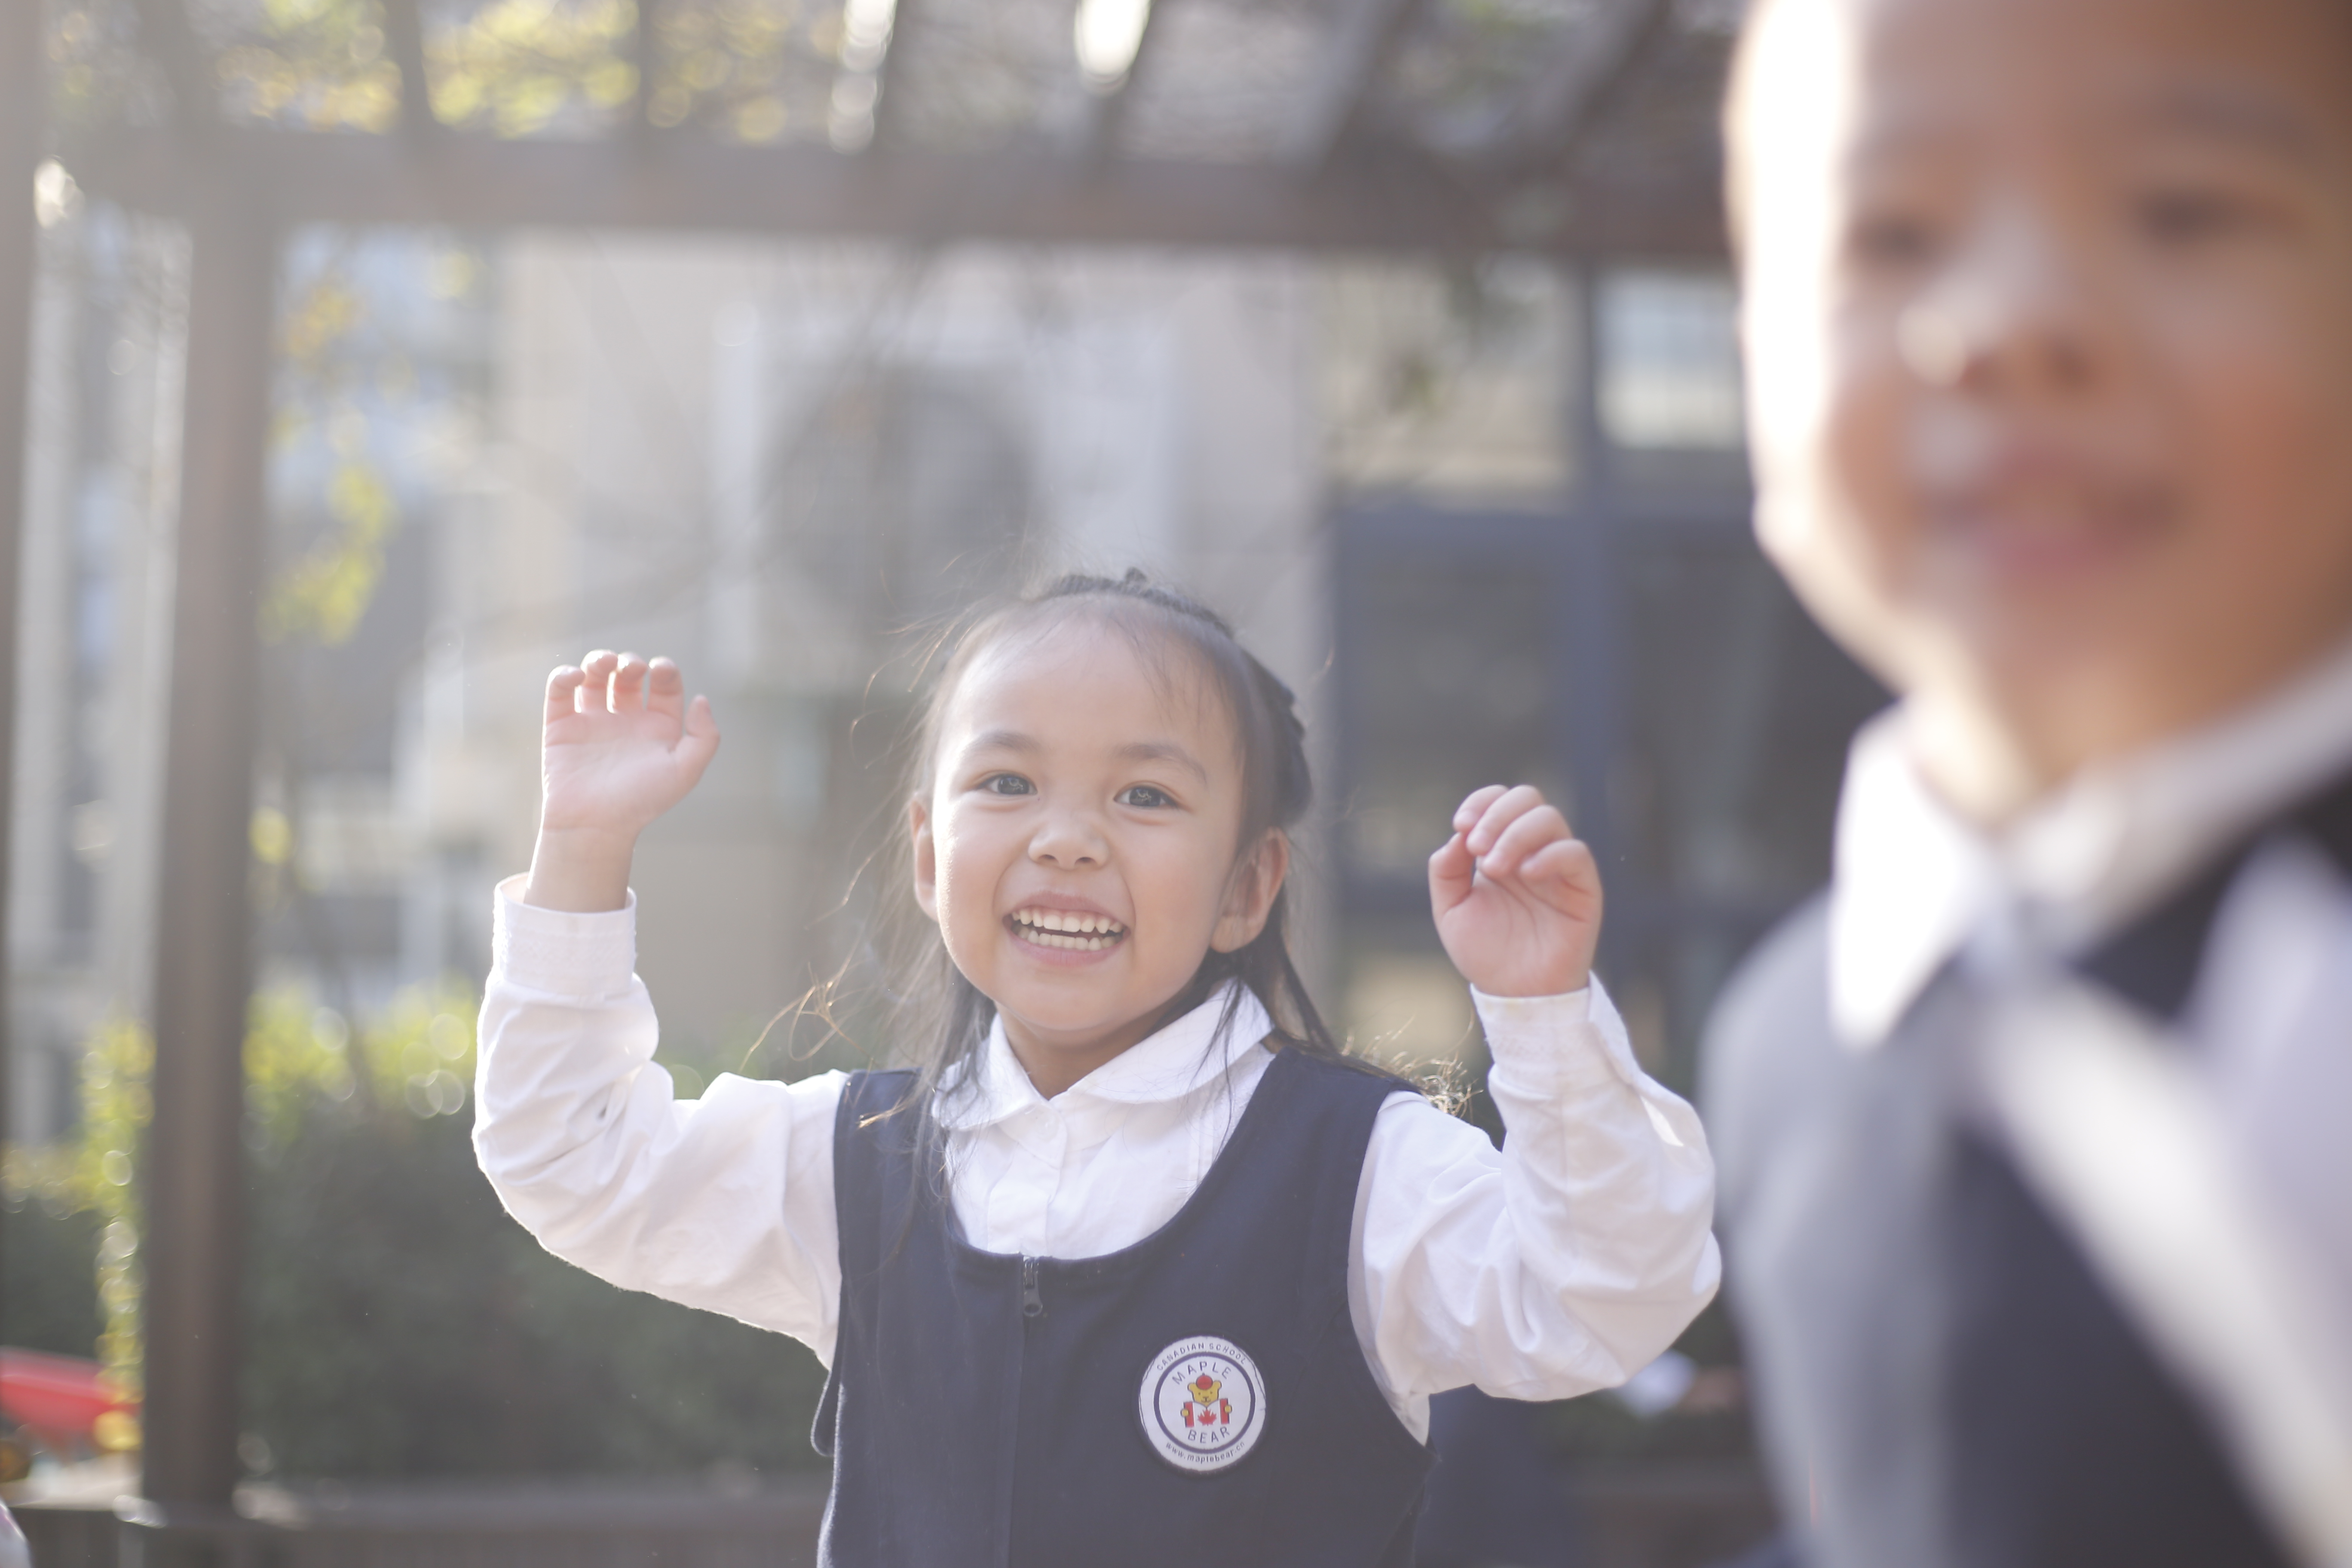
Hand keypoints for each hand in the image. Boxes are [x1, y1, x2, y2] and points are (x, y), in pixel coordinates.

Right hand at [523, 651, 719, 912]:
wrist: (595, 825)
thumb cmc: (642, 801)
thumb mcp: (685, 772)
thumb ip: (704, 736)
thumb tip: (702, 699)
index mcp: (657, 729)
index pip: (665, 686)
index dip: (666, 670)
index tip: (661, 669)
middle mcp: (626, 722)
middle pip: (629, 676)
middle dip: (631, 662)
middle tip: (631, 668)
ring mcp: (592, 722)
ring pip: (595, 677)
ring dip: (599, 660)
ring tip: (605, 663)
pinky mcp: (561, 727)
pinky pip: (560, 691)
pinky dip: (564, 676)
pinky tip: (575, 677)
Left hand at [1428, 785, 1601, 997]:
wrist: (1514, 993)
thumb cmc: (1486, 953)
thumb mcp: (1451, 910)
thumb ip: (1446, 870)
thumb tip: (1456, 837)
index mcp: (1502, 849)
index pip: (1499, 801)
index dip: (1481, 802)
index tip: (1461, 827)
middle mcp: (1532, 851)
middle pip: (1527, 797)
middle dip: (1497, 814)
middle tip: (1477, 848)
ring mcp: (1558, 867)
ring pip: (1550, 818)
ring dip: (1516, 834)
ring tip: (1494, 867)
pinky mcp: (1582, 888)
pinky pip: (1575, 853)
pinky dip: (1549, 854)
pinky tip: (1527, 872)